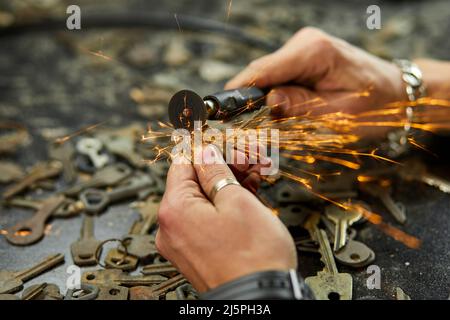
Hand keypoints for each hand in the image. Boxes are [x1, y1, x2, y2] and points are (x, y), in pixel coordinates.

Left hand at [156, 145, 296, 291]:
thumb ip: (216, 172)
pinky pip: (206, 221)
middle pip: (194, 183)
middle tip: (251, 161)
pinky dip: (224, 208)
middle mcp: (171, 228)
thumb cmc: (254, 258)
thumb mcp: (237, 201)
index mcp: (175, 210)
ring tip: (255, 178)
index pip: (183, 164)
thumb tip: (205, 153)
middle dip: (224, 168)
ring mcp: (182, 244)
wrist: (262, 299)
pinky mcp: (195, 254)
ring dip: (228, 186)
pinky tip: (246, 197)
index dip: (208, 151)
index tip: (227, 146)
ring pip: (203, 201)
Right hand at [226, 27, 406, 135]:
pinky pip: (278, 78)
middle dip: (249, 100)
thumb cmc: (375, 104)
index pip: (264, 70)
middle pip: (261, 73)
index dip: (237, 90)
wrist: (396, 92)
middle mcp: (305, 44)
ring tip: (265, 124)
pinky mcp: (302, 59)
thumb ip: (301, 106)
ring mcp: (303, 49)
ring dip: (262, 100)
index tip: (218, 109)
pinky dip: (273, 96)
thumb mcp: (339, 113)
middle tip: (239, 127)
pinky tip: (279, 112)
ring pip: (267, 77)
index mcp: (314, 52)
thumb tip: (267, 101)